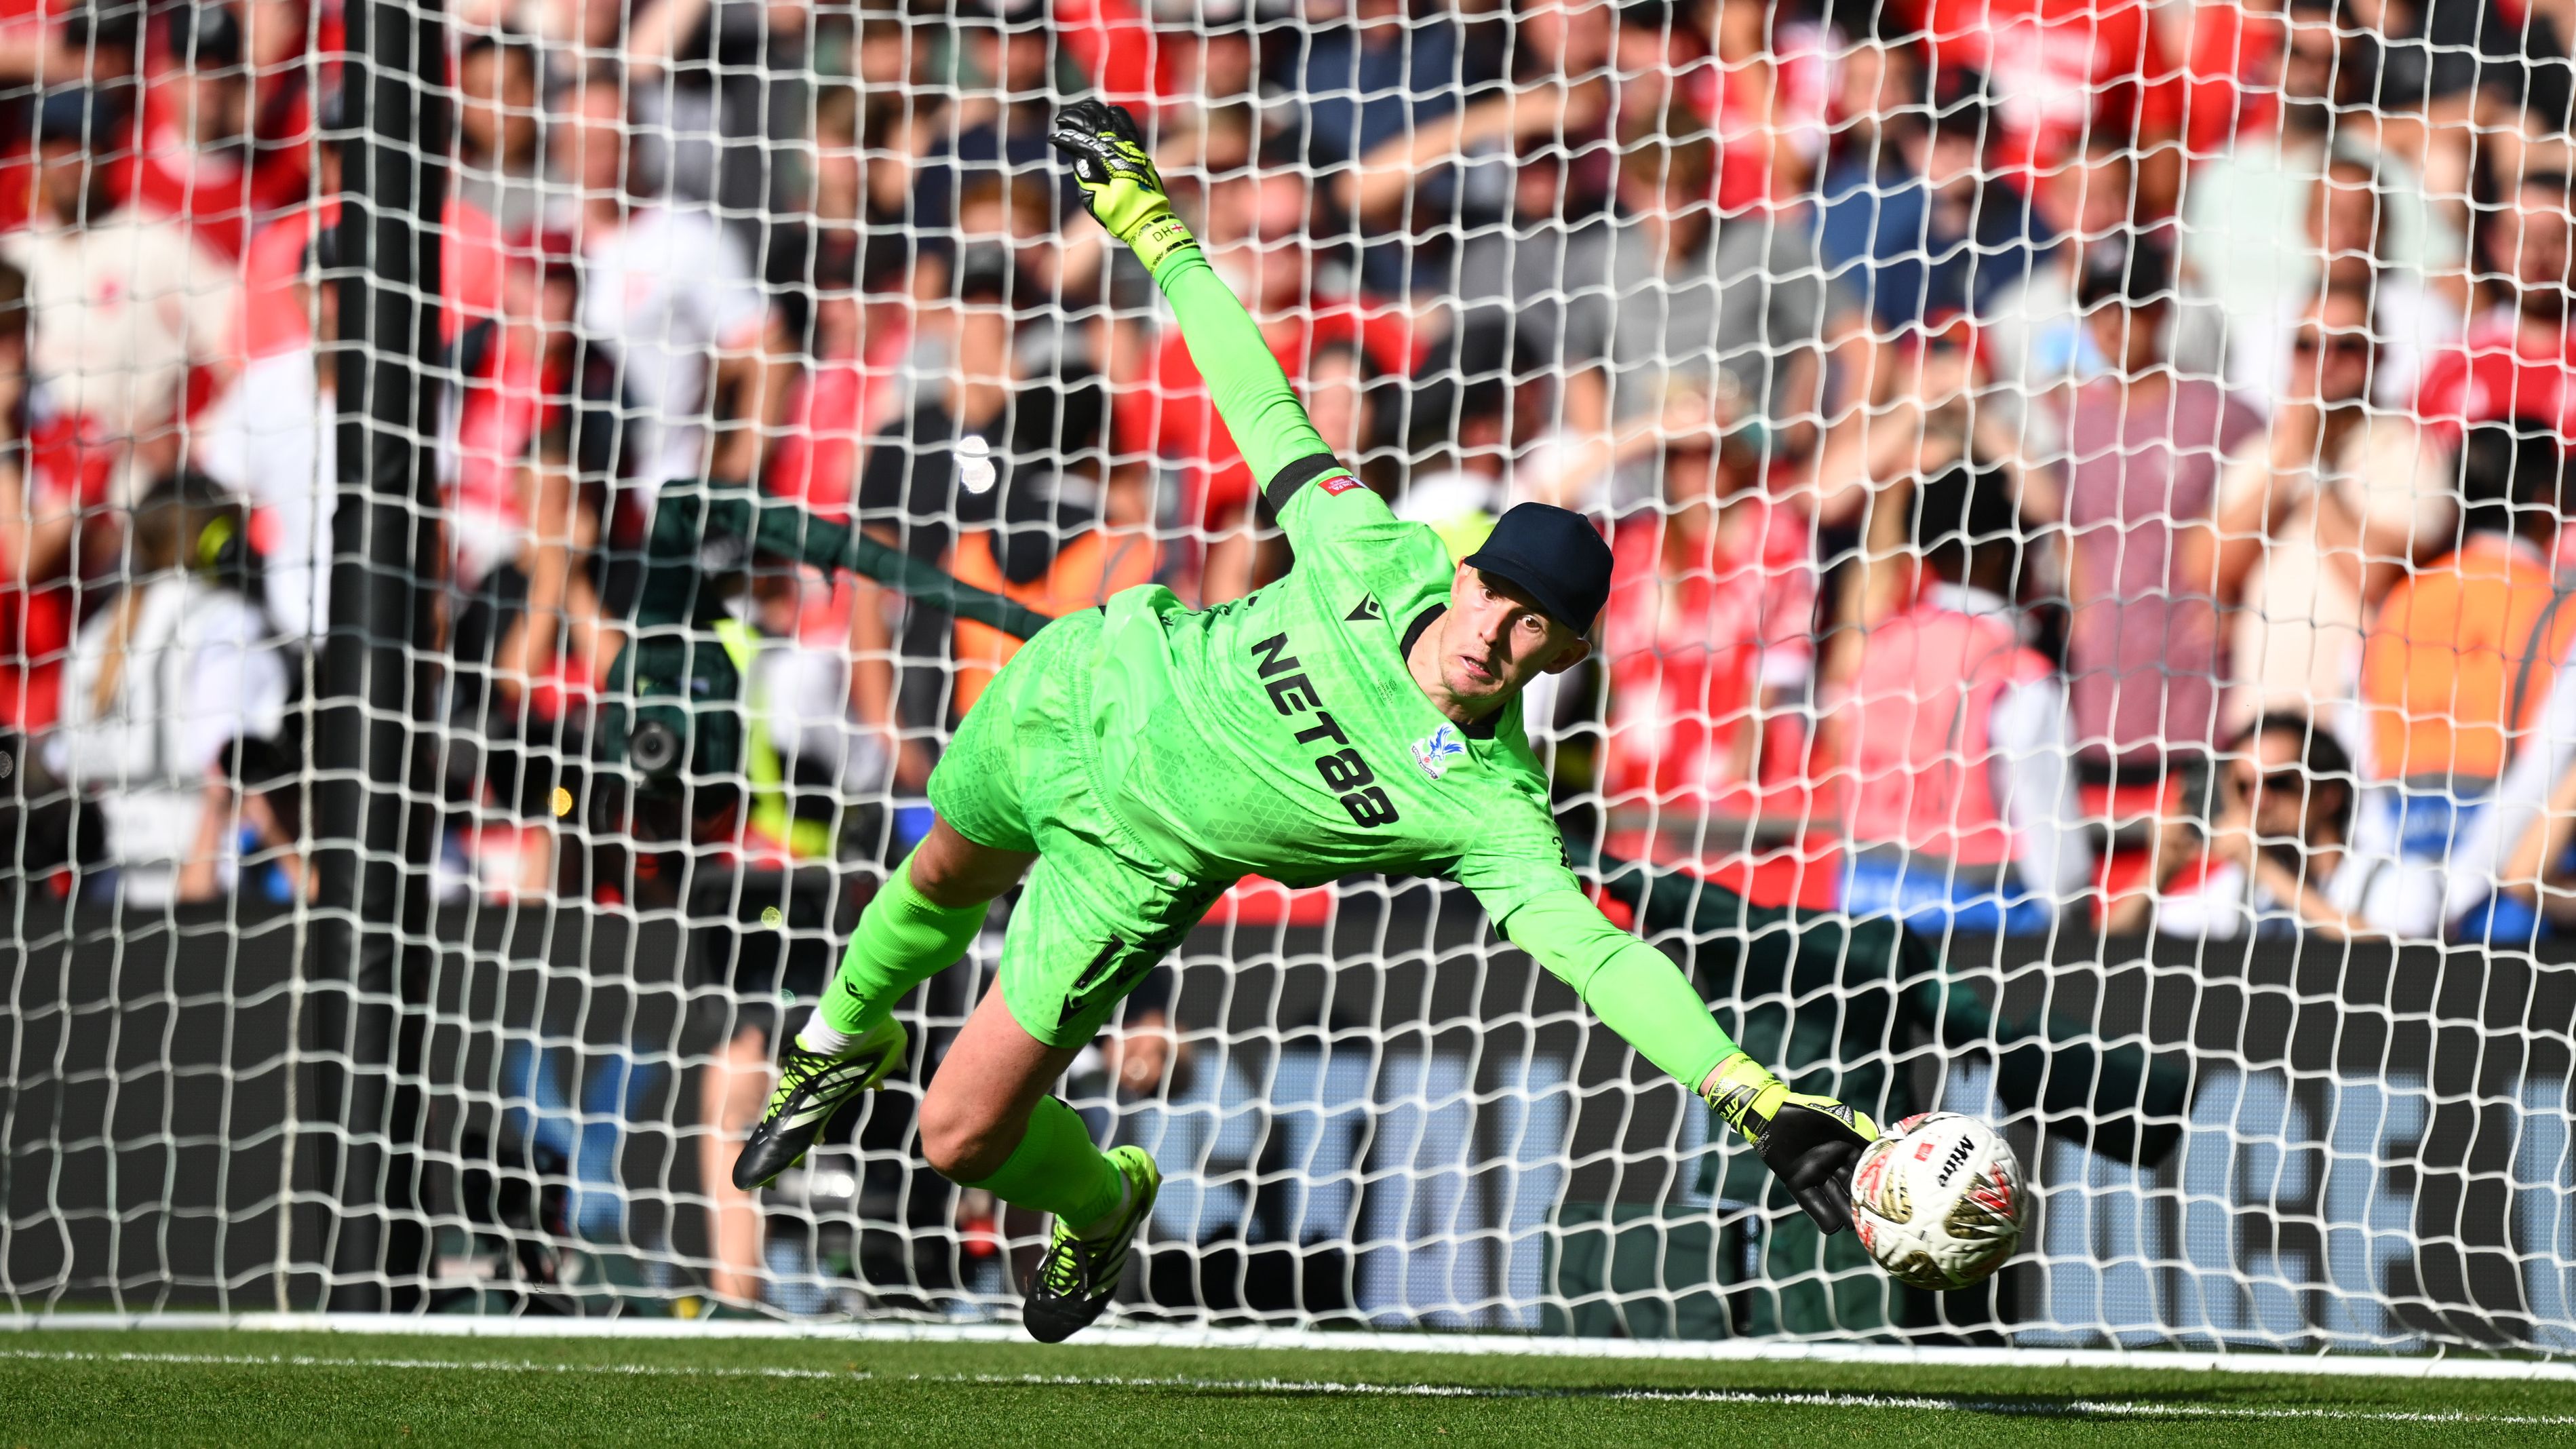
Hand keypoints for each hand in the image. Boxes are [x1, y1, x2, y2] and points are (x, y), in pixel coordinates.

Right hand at [1049, 100, 1198, 272]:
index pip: (1086, 143)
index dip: (1068, 138)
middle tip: (1061, 120)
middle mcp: (1123, 151)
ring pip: (1111, 120)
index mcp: (1112, 164)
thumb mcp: (1098, 202)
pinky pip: (1128, 126)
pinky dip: (1116, 115)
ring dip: (1093, 112)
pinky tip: (1106, 110)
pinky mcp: (1138, 151)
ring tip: (1079, 111)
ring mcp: (1132, 149)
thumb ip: (1087, 178)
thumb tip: (1081, 156)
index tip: (1054, 137)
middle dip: (1076, 119)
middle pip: (1097, 125)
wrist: (1147, 220)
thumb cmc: (1121, 215)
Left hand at [1702, 1052, 1878, 1233]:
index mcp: (1846, 1148)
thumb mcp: (1837, 1119)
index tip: (1886, 1197)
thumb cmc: (1806, 1112)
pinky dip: (1822, 1215)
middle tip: (1874, 1219)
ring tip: (1855, 1227)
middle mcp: (1834, 1165)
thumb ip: (1858, 1131)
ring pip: (1834, 1197)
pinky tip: (1833, 1227)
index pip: (1863, 1169)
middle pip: (1851, 1187)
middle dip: (1861, 1202)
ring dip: (1844, 1212)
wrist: (1771, 1115)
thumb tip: (1882, 1146)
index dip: (1874, 1182)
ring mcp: (1816, 1175)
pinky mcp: (1797, 1183)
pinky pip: (1812, 1202)